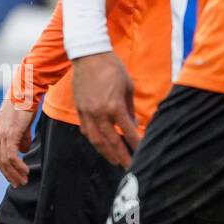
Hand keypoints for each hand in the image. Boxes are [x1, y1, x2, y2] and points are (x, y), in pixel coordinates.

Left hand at [0, 94, 35, 186]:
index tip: (13, 177)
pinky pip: (11, 155)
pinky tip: (25, 170)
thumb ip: (21, 137)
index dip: (4, 168)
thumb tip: (22, 151)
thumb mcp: (22, 124)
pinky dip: (17, 166)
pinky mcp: (10, 132)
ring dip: (14, 173)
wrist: (27, 90)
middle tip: (18, 184)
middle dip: (8, 175)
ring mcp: (2, 133)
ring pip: (4, 160)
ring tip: (23, 181)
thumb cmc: (26, 104)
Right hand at [71, 51, 139, 166]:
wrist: (89, 55)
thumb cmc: (112, 68)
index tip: (144, 154)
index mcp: (114, 106)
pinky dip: (93, 139)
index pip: (128, 132)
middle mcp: (99, 112)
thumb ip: (130, 108)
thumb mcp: (128, 86)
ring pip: (95, 139)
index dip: (136, 145)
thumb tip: (132, 124)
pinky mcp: (79, 108)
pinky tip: (100, 144)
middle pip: (111, 141)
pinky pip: (86, 130)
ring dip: (105, 152)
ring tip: (114, 161)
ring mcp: (86, 111)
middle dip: (121, 156)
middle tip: (130, 168)